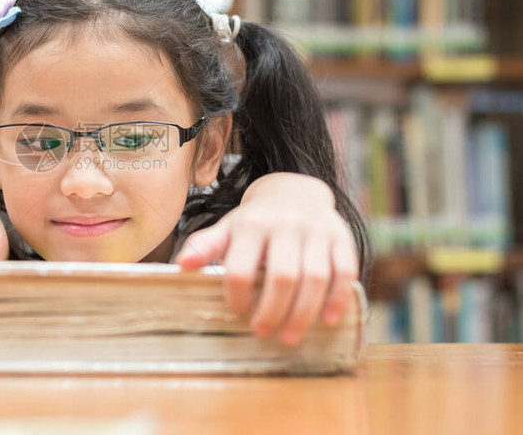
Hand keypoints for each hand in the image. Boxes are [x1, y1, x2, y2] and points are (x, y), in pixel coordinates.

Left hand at [175, 172, 358, 344]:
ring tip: (289, 336)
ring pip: (315, 276)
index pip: (241, 267)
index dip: (237, 295)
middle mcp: (286, 225)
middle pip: (282, 276)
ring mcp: (317, 231)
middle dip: (272, 311)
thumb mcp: (228, 228)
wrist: (294, 190)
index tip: (237, 312)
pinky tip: (327, 320)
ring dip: (303, 312)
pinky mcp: (341, 238)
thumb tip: (182, 264)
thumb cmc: (255, 221)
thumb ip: (206, 245)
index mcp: (252, 224)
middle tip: (263, 332)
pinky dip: (337, 298)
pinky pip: (345, 271)